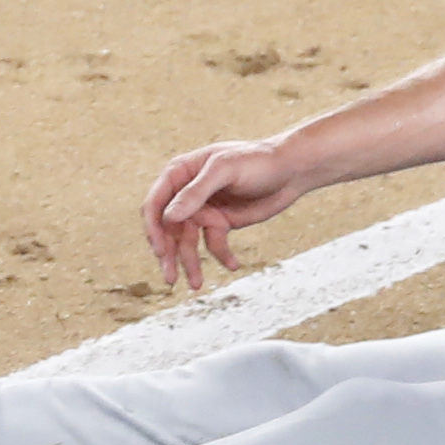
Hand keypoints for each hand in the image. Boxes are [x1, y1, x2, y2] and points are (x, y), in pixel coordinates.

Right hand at [142, 138, 313, 289]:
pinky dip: (222, 256)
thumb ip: (196, 192)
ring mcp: (204, 209)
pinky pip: (214, 245)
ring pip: (188, 242)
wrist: (290, 169)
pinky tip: (233, 265)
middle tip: (170, 278)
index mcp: (180, 173)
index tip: (161, 252)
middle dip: (169, 254)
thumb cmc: (256, 159)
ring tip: (196, 285)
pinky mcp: (221, 222)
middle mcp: (187, 193)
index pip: (155, 204)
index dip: (154, 229)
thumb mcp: (224, 171)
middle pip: (168, 229)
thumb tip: (168, 217)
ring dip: (191, 263)